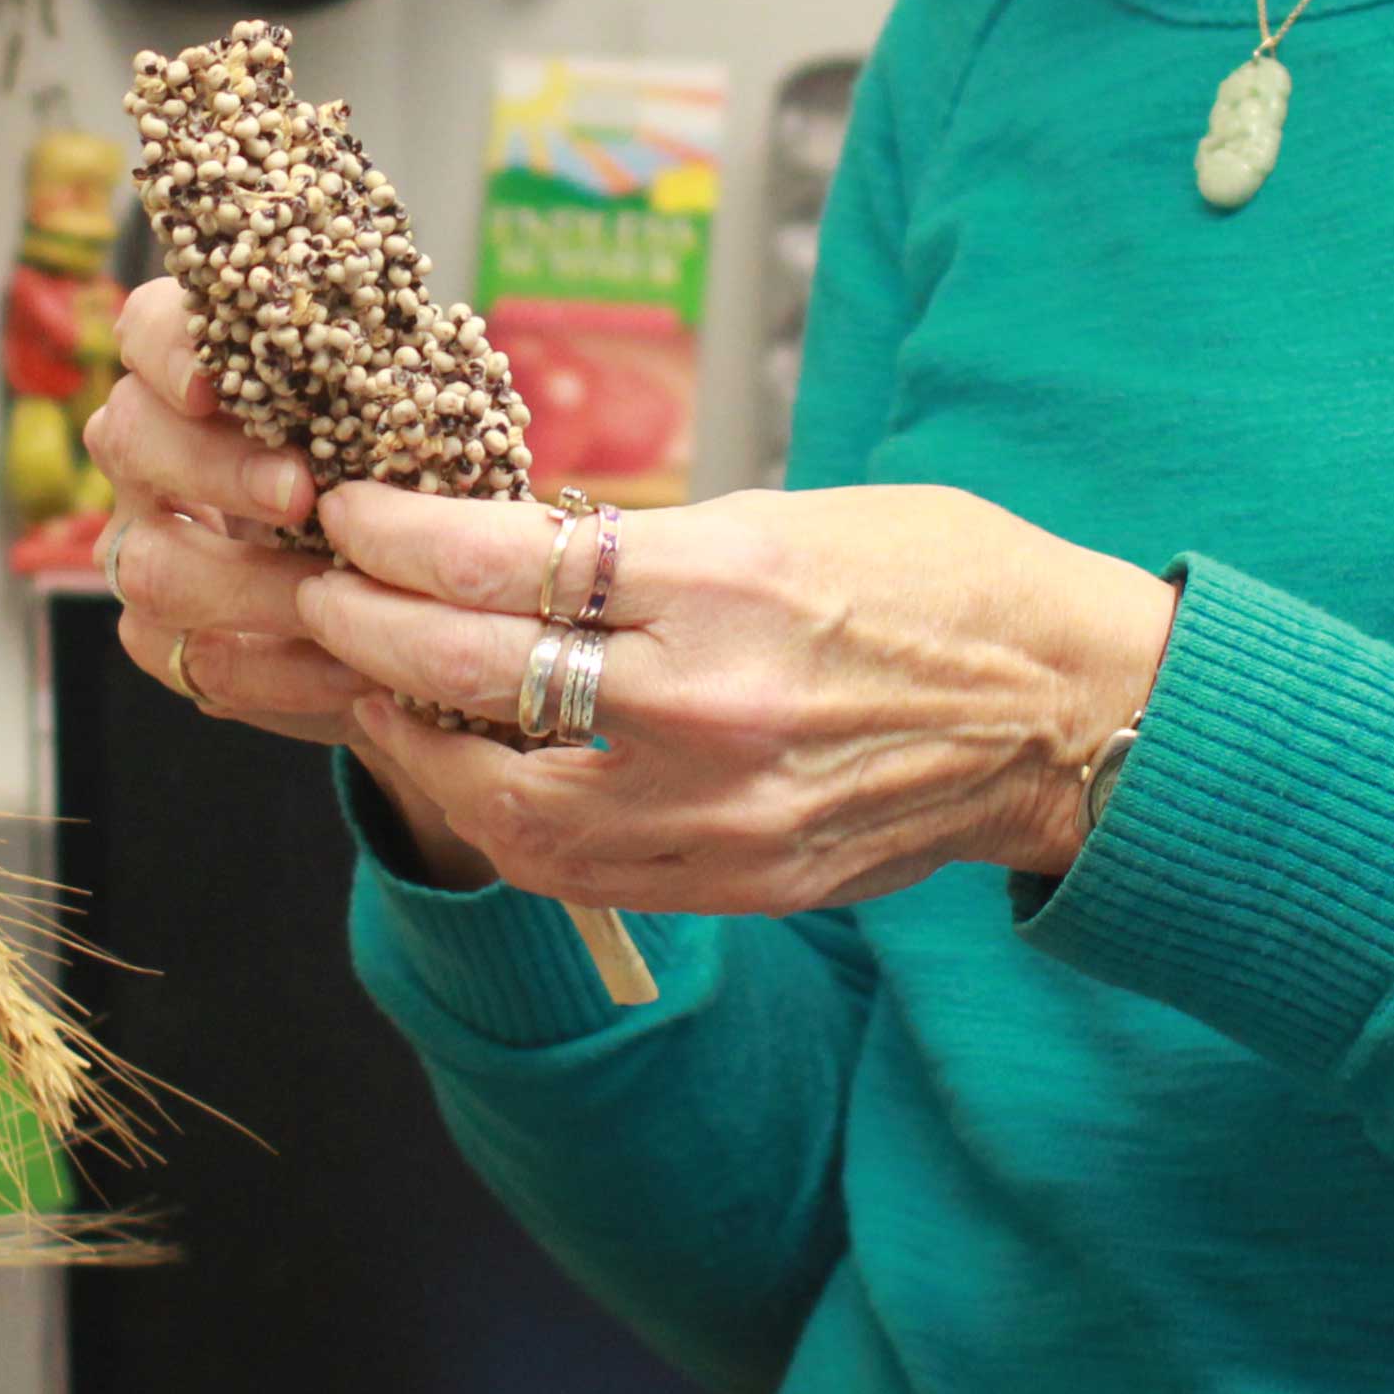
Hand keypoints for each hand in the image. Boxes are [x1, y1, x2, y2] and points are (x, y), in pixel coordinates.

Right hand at [81, 281, 376, 754]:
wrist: (411, 604)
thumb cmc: (401, 486)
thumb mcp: (406, 431)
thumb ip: (393, 396)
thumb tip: (417, 381)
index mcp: (200, 375)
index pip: (148, 325)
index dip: (168, 347)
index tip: (212, 383)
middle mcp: (149, 451)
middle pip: (127, 434)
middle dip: (212, 466)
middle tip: (300, 495)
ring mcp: (143, 543)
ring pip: (148, 560)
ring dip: (248, 584)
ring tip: (337, 594)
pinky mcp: (160, 635)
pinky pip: (189, 657)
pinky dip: (274, 668)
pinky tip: (346, 666)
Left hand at [301, 482, 1175, 914]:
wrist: (1069, 711)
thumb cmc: (943, 582)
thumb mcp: (792, 513)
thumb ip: (645, 546)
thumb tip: (504, 545)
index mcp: (729, 583)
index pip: (506, 563)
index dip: (399, 541)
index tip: (346, 516)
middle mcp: (713, 705)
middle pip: (477, 678)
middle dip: (370, 630)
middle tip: (324, 593)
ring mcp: (723, 811)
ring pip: (502, 804)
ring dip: (416, 744)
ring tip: (377, 689)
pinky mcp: (739, 880)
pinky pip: (575, 869)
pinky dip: (497, 821)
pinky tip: (467, 774)